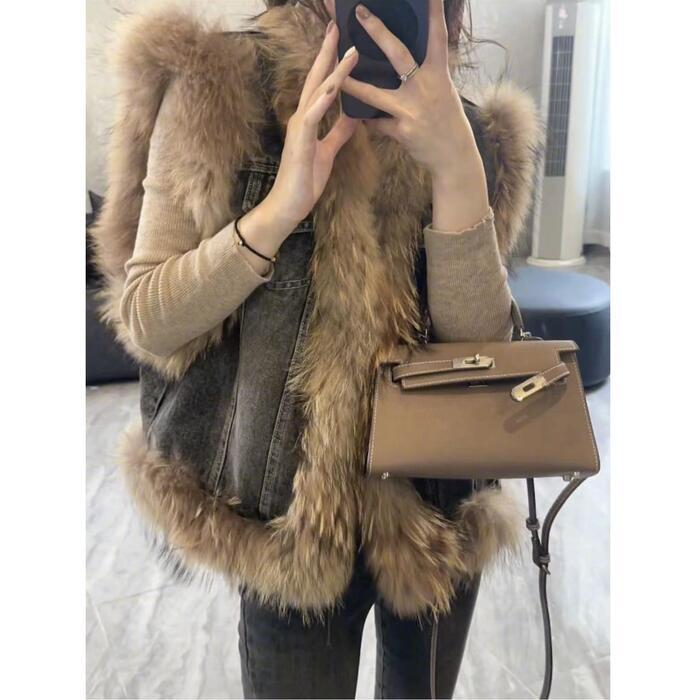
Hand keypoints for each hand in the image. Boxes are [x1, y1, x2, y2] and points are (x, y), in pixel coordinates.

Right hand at [254, 21, 359, 240]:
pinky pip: (312, 116)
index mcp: (309, 119)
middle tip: (338, 27)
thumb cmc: (305, 181)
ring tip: (349, 49)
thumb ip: (338, 132)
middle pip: (316, 78)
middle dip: (328, 52)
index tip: (344, 42)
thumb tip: (354, 116)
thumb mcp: (328, 152)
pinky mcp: (300, 141)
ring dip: (333, 70)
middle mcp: (302, 117)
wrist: (289, 205)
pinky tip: (334, 86)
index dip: (332, 63)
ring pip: (316, 92)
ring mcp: (299, 127)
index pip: (322, 84)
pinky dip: (323, 100)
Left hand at [339, 0, 488, 230]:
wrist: (454, 157)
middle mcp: (426, 88)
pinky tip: (360, 119)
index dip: (433, 13)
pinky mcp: (403, 132)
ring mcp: (413, 110)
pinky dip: (369, 121)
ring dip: (353, 86)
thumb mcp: (444, 91)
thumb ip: (427, 74)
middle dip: (378, 32)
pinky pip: (378, 124)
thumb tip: (410, 58)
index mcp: (438, 74)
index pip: (436, 37)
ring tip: (335, 76)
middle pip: (398, 54)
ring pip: (375, 94)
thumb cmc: (447, 121)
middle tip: (359, 12)